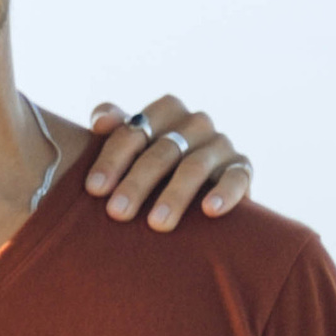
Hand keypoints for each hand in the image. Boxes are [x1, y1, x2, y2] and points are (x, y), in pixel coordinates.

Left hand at [84, 97, 252, 226]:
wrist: (196, 200)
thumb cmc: (151, 174)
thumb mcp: (131, 151)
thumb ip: (115, 132)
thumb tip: (100, 121)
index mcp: (165, 112)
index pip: (135, 128)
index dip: (113, 158)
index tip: (94, 189)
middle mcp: (195, 123)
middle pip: (162, 150)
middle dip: (137, 183)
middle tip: (117, 213)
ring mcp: (220, 144)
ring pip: (195, 166)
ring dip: (174, 195)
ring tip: (156, 224)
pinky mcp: (241, 168)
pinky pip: (236, 177)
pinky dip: (224, 193)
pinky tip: (209, 210)